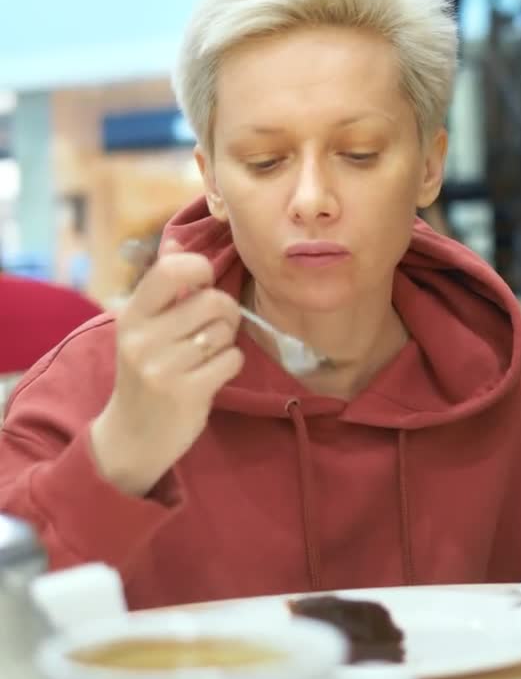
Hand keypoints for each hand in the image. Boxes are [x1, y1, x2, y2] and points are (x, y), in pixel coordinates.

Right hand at [91, 240, 242, 495]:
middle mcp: (143, 338)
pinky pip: (232, 360)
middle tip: (215, 327)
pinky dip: (230, 365)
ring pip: (225, 332)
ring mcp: (163, 368)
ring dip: (227, 341)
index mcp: (132, 315)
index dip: (200, 269)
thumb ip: (162, 287)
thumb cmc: (144, 373)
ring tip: (208, 353)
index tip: (203, 283)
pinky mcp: (186, 394)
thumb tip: (177, 241)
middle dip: (225, 312)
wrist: (131, 436)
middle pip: (212, 301)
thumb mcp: (142, 328)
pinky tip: (212, 375)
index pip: (172, 271)